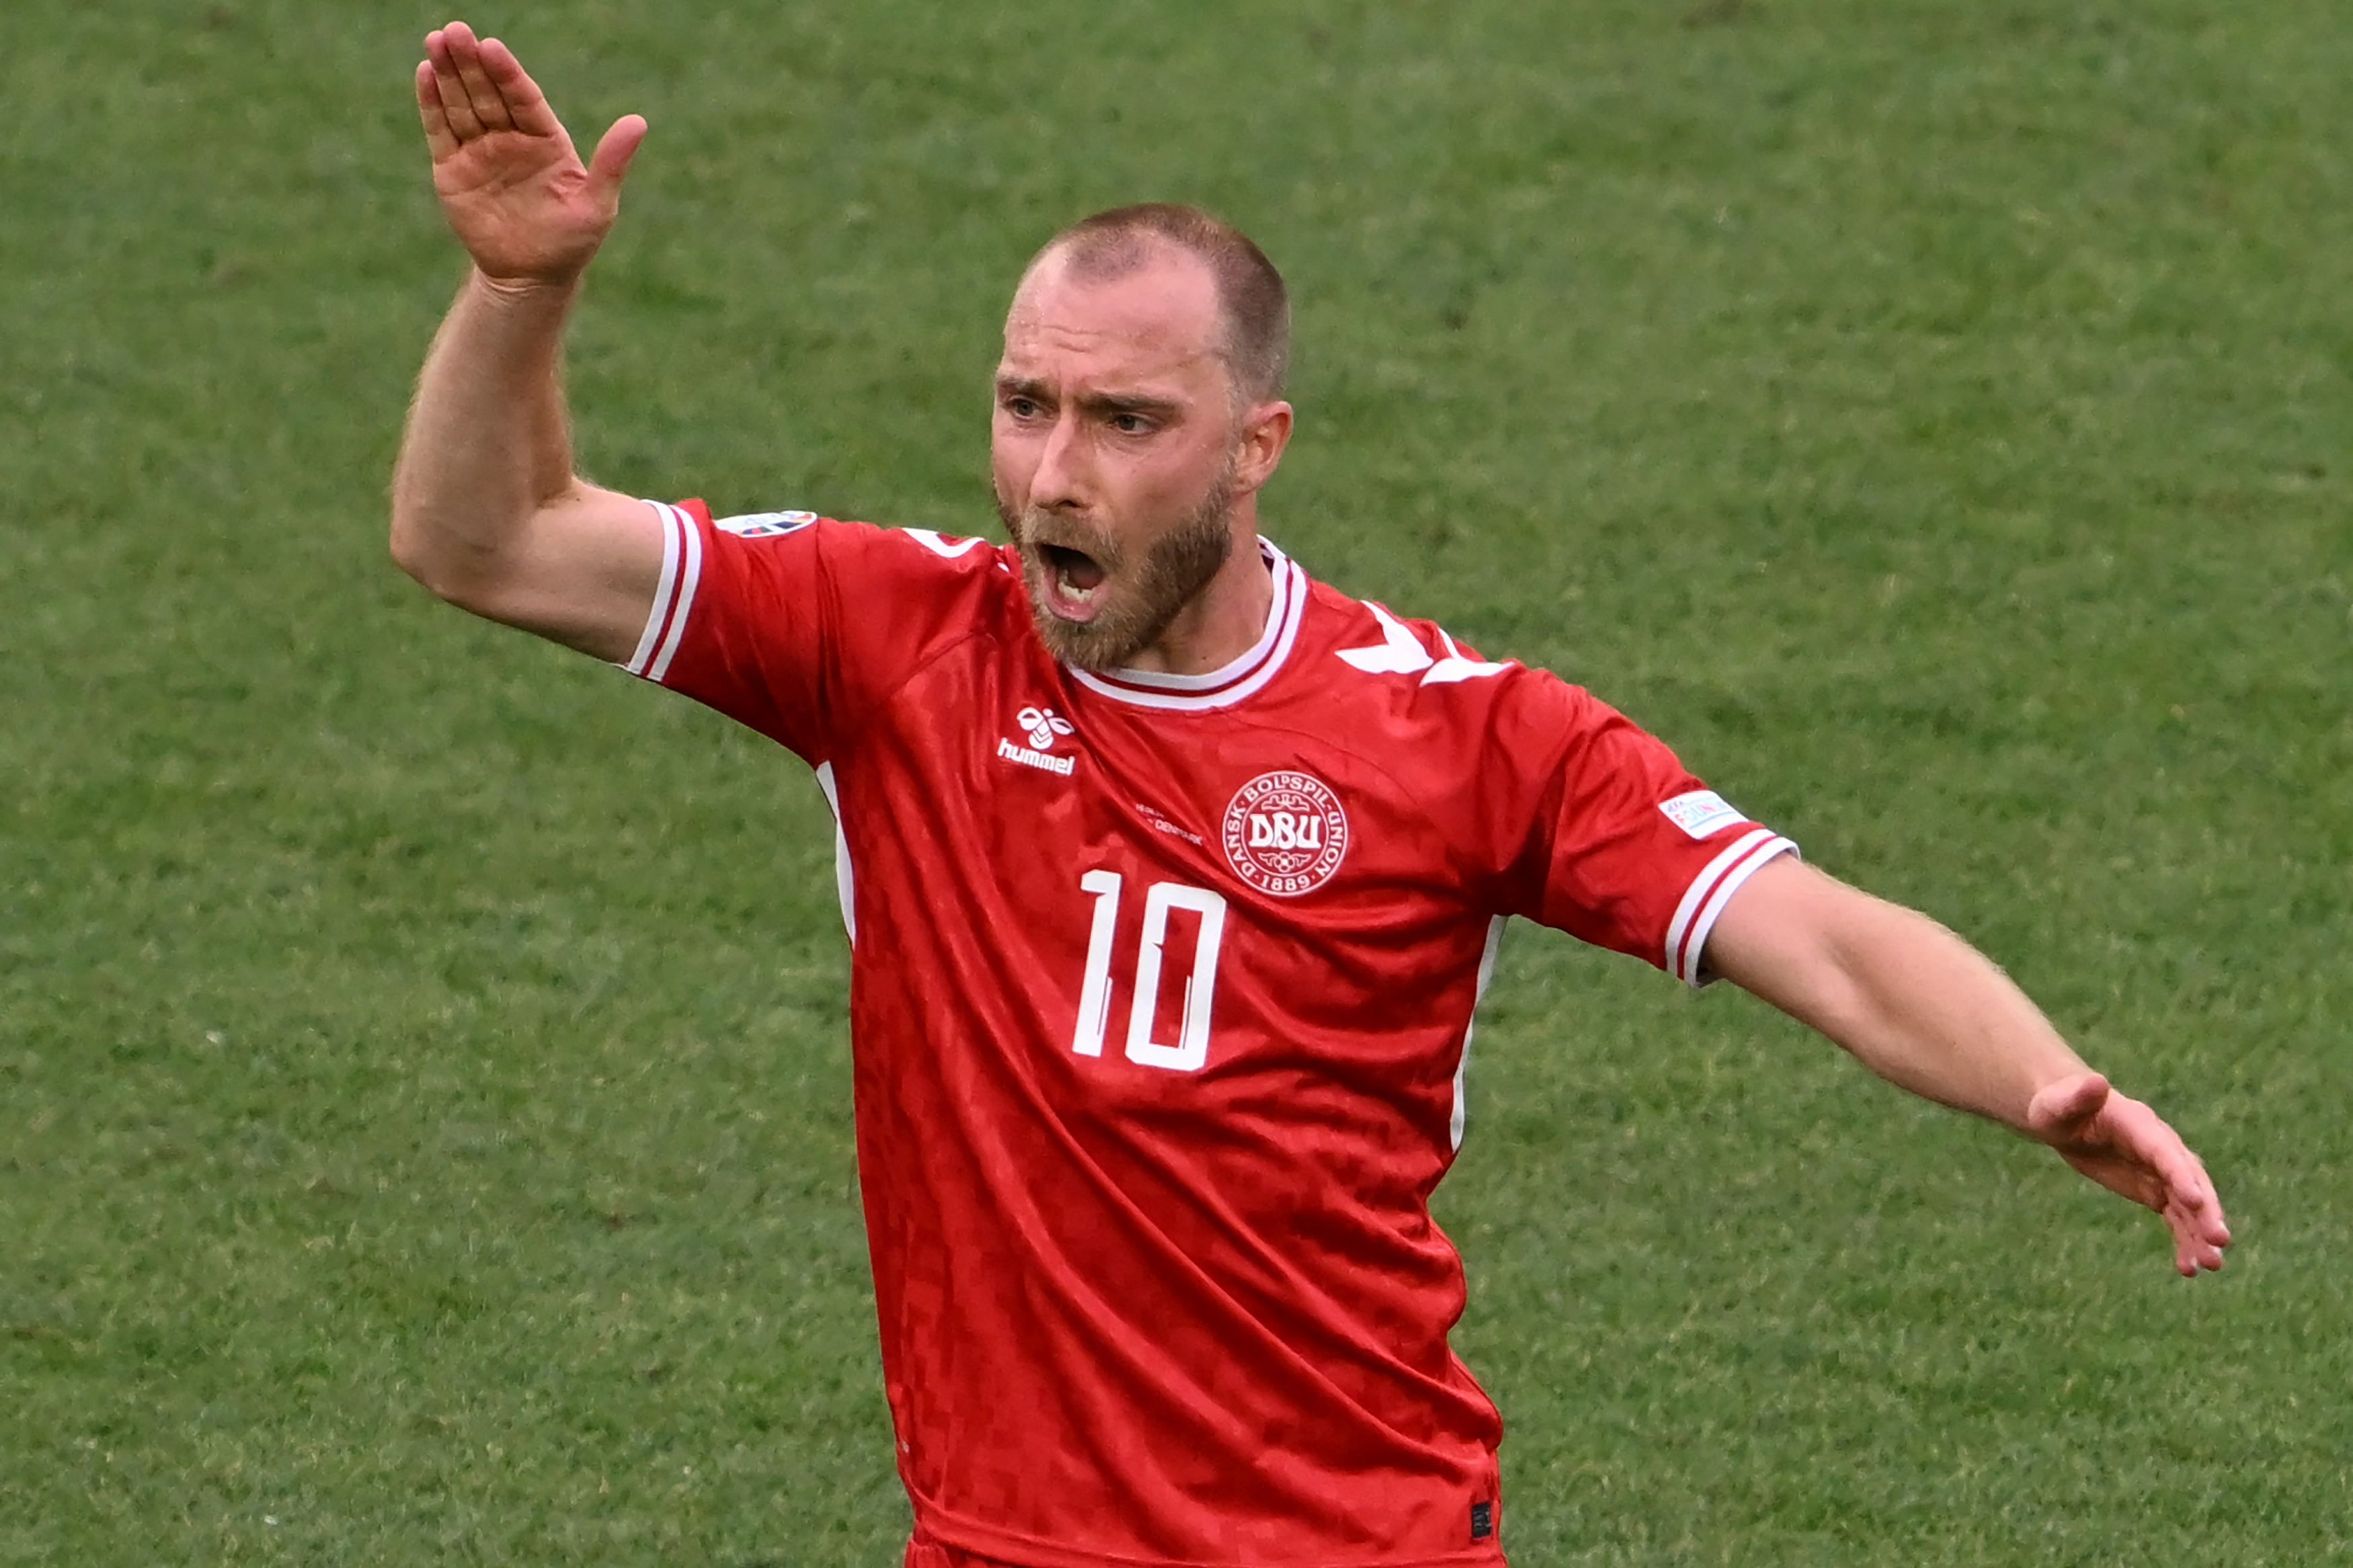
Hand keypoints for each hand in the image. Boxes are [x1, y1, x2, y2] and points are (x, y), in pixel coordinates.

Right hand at [413, 21, 646, 286]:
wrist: (532, 277)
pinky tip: (426, 74)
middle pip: (489, 93)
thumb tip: (639, 122)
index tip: (492, 47)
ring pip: (462, 105)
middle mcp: (511, 138)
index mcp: (546, 140)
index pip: (524, 98)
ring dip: (448, 73)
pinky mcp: (453, 168)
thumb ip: (612, 163)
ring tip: (436, 42)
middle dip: (472, 63)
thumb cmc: (571, 242)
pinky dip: (432, 103)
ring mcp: (480, 150)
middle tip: (455, 32)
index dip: (508, 74)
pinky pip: (441, 130)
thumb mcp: (597, 206)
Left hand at [2026, 1072, 2230, 1276]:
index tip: (2196, 1201)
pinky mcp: (2157, 1191)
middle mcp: (2160, 1149)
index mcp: (2140, 1126)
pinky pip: (2177, 1218)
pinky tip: (2188, 1269)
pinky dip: (2184, 1241)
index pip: (2165, 1152)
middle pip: (2191, 1181)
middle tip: (2219, 1240)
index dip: (2181, 1174)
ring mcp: (2163, 1172)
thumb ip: (2077, 1095)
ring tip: (2211, 1266)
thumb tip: (2095, 1081)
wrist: (2068, 1119)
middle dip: (2206, 1210)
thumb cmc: (2059, 1108)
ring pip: (2190, 1206)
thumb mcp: (2059, 1103)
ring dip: (2201, 1234)